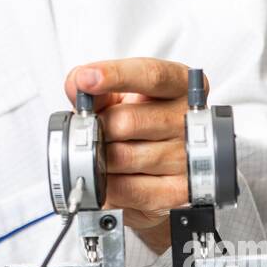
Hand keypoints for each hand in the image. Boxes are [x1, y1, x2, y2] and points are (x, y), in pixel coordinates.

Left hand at [63, 58, 206, 254]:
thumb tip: (77, 84)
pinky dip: (106, 184)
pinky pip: (127, 188)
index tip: (86, 79)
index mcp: (180, 84)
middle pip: (127, 121)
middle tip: (93, 130)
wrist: (157, 166)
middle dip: (98, 127)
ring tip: (102, 153)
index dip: (115, 76)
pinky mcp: (178, 191)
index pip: (151, 76)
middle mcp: (189, 119)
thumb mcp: (117, 96)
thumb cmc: (137, 122)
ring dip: (100, 157)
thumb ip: (97, 88)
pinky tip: (107, 175)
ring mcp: (187, 157)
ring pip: (122, 156)